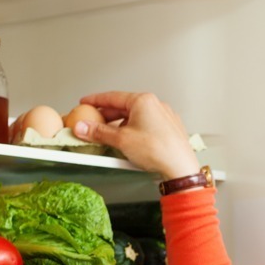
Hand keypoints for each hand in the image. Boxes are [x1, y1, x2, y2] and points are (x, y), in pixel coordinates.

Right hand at [73, 91, 200, 179]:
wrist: (180, 168)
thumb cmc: (158, 150)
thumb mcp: (121, 140)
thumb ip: (99, 132)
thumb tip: (84, 128)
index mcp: (144, 101)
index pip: (112, 97)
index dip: (95, 101)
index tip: (85, 103)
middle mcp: (156, 106)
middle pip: (124, 108)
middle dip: (107, 117)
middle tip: (93, 124)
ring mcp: (164, 118)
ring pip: (136, 119)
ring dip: (121, 127)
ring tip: (110, 139)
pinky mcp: (169, 130)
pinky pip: (146, 127)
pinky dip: (134, 132)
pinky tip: (128, 144)